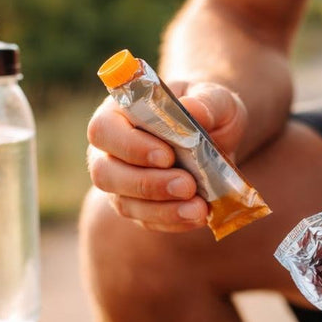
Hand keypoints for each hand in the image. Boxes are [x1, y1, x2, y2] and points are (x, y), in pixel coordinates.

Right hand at [86, 82, 247, 231]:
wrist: (216, 136)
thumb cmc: (207, 110)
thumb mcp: (215, 99)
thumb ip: (206, 102)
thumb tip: (192, 110)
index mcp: (118, 113)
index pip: (104, 130)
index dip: (131, 146)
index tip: (167, 156)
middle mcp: (110, 150)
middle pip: (105, 173)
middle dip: (147, 184)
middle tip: (187, 186)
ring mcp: (120, 183)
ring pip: (124, 203)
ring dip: (162, 209)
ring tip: (199, 209)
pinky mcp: (138, 208)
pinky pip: (147, 221)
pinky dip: (173, 221)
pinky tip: (199, 215)